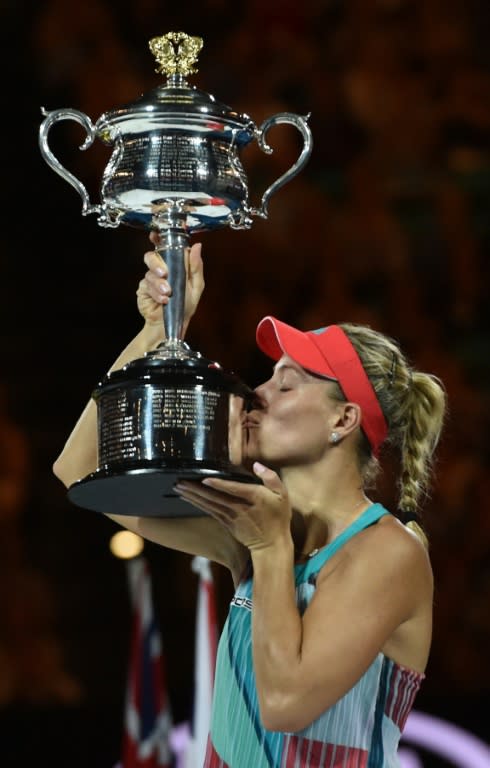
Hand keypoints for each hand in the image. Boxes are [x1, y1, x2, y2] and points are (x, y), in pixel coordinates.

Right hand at [136, 232, 204, 333]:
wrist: (174, 324)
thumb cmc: (186, 305)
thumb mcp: (196, 286)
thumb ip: (196, 266)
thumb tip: (197, 246)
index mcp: (174, 264)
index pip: (165, 246)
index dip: (158, 238)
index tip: (155, 235)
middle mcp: (161, 269)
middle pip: (151, 256)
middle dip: (157, 264)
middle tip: (164, 274)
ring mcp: (150, 278)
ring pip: (149, 273)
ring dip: (159, 284)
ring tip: (168, 293)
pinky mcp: (143, 289)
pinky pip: (146, 286)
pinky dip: (156, 293)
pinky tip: (163, 300)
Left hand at [175, 462, 291, 552]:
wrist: (272, 545)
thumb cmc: (278, 517)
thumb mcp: (282, 494)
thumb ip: (270, 477)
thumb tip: (256, 465)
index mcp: (255, 498)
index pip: (234, 489)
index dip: (219, 484)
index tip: (204, 478)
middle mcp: (240, 508)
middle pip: (215, 497)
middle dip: (196, 489)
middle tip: (180, 481)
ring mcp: (232, 517)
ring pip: (209, 505)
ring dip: (193, 496)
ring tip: (178, 488)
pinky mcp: (227, 524)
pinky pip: (210, 512)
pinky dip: (198, 504)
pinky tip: (188, 499)